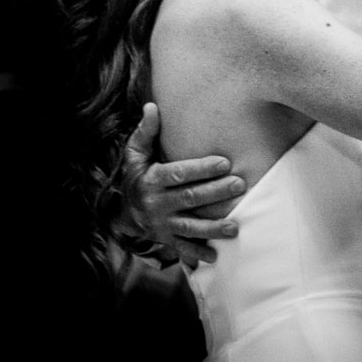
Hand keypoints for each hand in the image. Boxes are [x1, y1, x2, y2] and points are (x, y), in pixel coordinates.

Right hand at [123, 102, 243, 267]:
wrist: (121, 213)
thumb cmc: (135, 176)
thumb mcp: (135, 154)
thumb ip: (145, 131)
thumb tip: (152, 106)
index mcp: (151, 180)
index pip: (178, 173)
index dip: (201, 168)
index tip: (224, 162)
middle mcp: (156, 203)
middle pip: (189, 198)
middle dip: (215, 193)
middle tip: (240, 185)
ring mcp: (162, 224)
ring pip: (190, 226)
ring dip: (213, 228)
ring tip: (235, 227)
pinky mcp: (166, 239)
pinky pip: (183, 248)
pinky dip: (198, 253)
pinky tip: (215, 255)